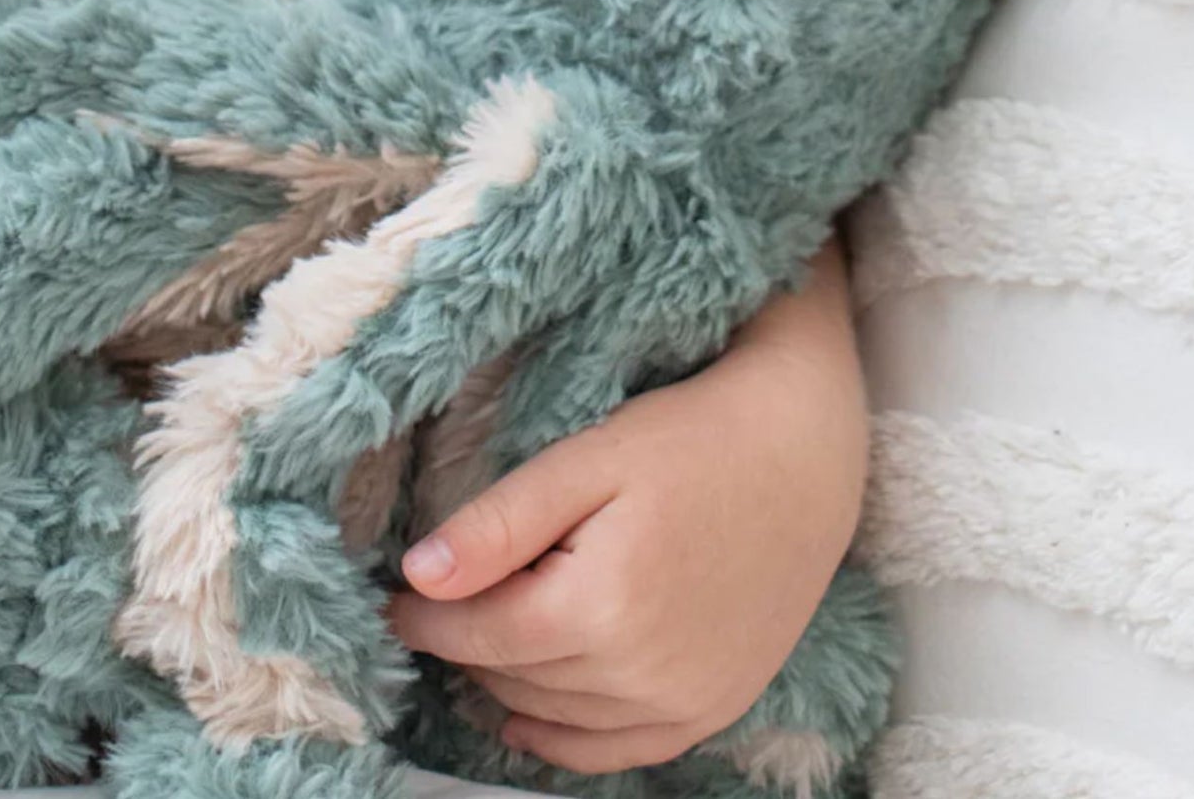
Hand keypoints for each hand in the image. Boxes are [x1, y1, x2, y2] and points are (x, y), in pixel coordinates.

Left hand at [389, 239, 867, 775]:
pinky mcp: (712, 709)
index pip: (480, 633)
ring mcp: (684, 702)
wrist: (802, 456)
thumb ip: (499, 524)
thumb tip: (417, 576)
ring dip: (506, 684)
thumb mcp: (585, 462)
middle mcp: (644, 672)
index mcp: (603, 606)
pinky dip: (563, 741)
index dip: (425, 619)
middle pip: (513, 676)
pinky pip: (618, 752)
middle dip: (464, 643)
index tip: (391, 599)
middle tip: (435, 606)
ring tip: (478, 640)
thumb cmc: (688, 442)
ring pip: (555, 716)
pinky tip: (525, 718)